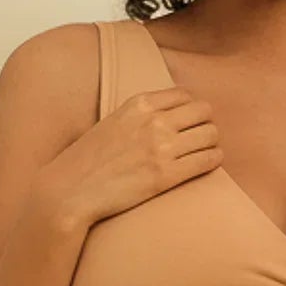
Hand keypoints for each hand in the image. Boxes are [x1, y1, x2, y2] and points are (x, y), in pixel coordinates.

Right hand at [36, 85, 221, 230]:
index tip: (192, 120)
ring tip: (206, 151)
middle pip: (203, 112)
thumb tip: (162, 117)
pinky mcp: (166, 175)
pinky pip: (207, 160)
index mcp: (139, 104)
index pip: (185, 94)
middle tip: (202, 137)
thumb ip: (138, 116)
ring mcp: (161, 148)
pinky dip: (214, 160)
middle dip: (206, 123)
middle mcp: (153, 121)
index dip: (193, 108)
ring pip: (210, 135)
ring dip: (212, 142)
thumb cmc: (89, 161)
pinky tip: (210, 163)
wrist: (71, 191)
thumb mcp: (113, 122)